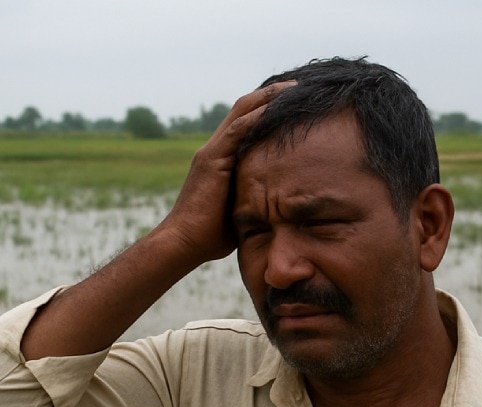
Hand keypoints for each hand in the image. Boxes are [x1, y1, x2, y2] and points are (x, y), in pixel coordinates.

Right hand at [159, 80, 296, 262]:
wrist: (184, 243)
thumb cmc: (212, 235)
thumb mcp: (241, 209)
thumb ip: (256, 196)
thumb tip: (282, 204)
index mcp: (221, 159)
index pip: (245, 123)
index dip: (267, 109)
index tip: (292, 102)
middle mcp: (214, 149)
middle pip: (244, 110)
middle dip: (270, 95)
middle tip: (297, 87)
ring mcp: (211, 152)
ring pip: (241, 112)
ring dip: (267, 98)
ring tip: (292, 88)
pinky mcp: (211, 159)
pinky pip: (236, 130)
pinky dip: (256, 116)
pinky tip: (274, 106)